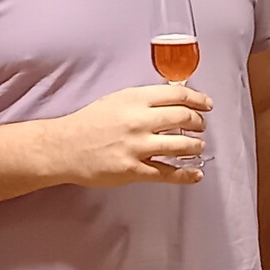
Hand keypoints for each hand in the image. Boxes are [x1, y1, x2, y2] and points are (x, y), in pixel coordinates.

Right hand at [51, 85, 212, 186]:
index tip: (207, 104)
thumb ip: (144, 100)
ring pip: (181, 145)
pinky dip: (186, 175)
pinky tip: (196, 174)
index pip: (177, 94)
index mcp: (135, 100)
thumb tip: (174, 100)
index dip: (197, 99)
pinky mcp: (133, 169)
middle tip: (200, 126)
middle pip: (184, 118)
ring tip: (197, 147)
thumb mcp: (117, 100)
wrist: (63, 147)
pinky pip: (168, 173)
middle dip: (198, 122)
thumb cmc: (89, 123)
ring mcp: (137, 146)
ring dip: (196, 146)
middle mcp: (138, 121)